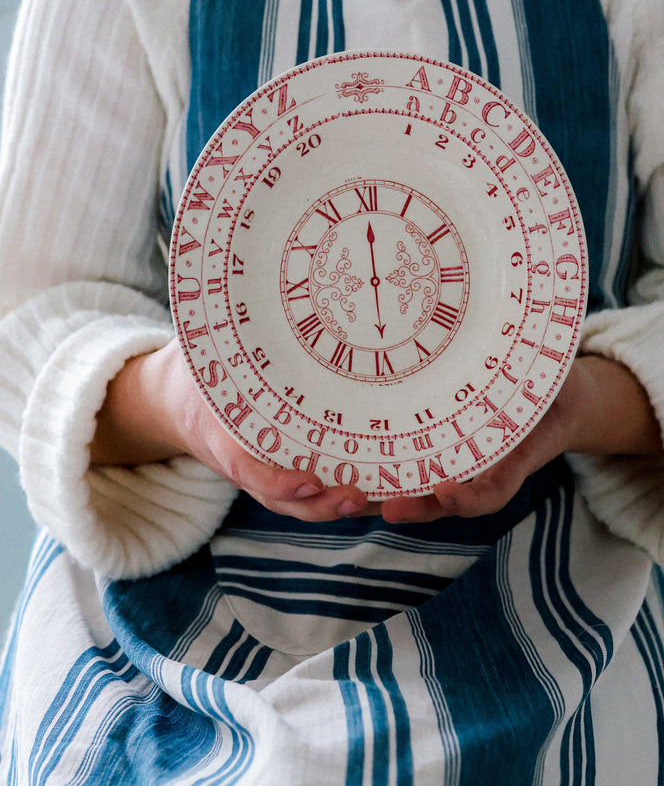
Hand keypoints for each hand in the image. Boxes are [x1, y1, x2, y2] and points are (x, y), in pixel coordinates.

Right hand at [92, 340, 369, 521]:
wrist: (171, 400)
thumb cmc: (194, 368)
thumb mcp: (197, 347)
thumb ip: (214, 329)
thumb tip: (226, 278)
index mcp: (217, 431)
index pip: (245, 467)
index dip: (275, 480)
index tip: (308, 481)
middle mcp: (240, 460)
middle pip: (279, 499)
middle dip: (317, 504)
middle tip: (356, 496)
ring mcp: (259, 470)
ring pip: (295, 504)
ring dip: (330, 507)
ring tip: (369, 499)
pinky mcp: (276, 469)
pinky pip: (302, 494)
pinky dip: (330, 497)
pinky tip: (370, 489)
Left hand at [378, 354, 663, 523]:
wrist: (556, 396)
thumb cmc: (555, 386)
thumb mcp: (558, 380)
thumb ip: (549, 376)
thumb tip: (543, 355)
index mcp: (513, 458)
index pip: (491, 491)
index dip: (469, 497)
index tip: (446, 492)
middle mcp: (480, 467)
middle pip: (444, 501)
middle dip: (416, 507)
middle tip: (390, 509)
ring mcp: (454, 458)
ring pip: (417, 488)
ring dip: (384, 496)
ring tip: (352, 498)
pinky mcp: (431, 443)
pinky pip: (404, 463)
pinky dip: (376, 469)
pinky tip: (345, 467)